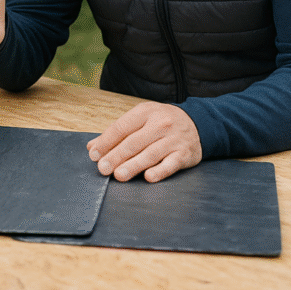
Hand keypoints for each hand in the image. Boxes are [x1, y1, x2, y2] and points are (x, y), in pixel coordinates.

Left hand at [87, 102, 201, 182]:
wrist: (198, 123)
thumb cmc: (162, 122)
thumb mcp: (141, 119)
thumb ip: (117, 133)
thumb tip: (92, 147)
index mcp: (145, 112)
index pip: (121, 127)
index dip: (106, 142)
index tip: (94, 155)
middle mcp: (160, 124)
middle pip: (134, 142)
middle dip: (116, 156)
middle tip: (103, 168)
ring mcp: (173, 139)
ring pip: (150, 153)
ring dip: (133, 165)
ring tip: (119, 175)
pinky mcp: (185, 154)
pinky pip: (171, 164)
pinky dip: (160, 171)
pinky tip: (148, 177)